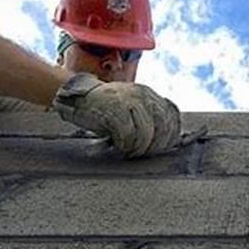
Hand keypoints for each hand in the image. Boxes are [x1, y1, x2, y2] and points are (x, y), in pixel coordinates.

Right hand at [52, 73, 180, 157]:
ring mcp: (128, 101)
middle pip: (162, 126)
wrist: (77, 97)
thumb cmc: (104, 108)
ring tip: (128, 151)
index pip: (171, 116)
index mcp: (148, 94)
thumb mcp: (131, 107)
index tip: (163, 148)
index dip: (171, 135)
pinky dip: (124, 145)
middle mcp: (142, 95)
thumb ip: (148, 117)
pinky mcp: (114, 110)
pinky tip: (117, 146)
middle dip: (155, 146)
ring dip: (138, 148)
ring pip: (146, 133)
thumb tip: (164, 140)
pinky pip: (128, 135)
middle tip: (142, 153)